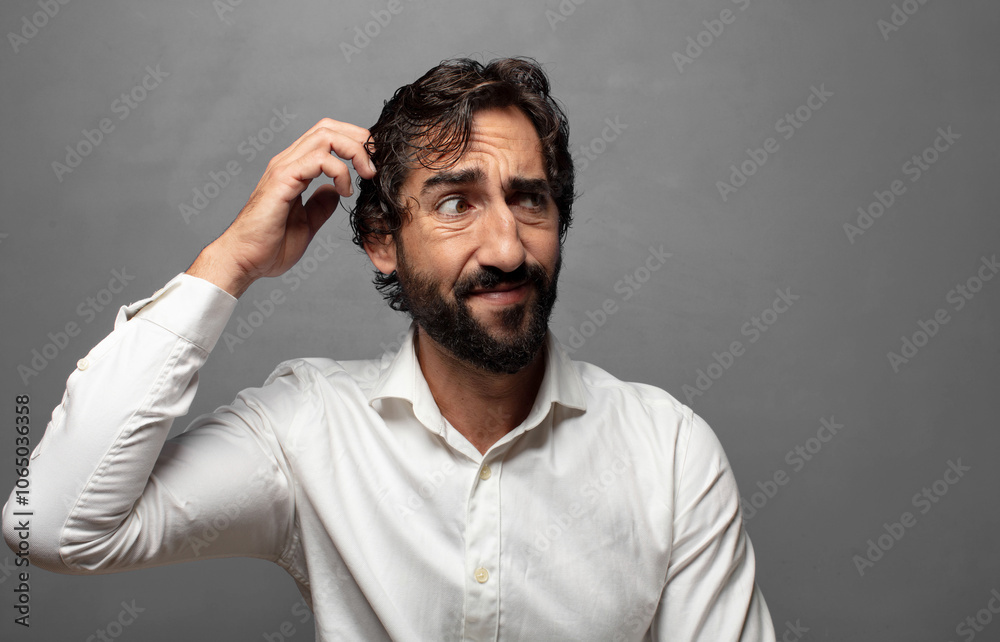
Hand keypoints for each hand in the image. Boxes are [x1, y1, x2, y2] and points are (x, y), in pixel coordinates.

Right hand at [187, 118, 375, 296]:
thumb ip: (321, 204)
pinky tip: (345, 191)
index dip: (353, 142)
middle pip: (328, 127)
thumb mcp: (307, 222)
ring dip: (354, 151)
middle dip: (359, 139)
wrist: (245, 261)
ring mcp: (283, 168)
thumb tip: (335, 191)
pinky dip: (339, 170)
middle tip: (376, 163)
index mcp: (294, 169)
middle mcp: (288, 162)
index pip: (326, 136)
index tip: (372, 164)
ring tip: (367, 175)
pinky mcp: (282, 180)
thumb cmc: (269, 246)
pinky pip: (318, 159)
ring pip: (325, 136)